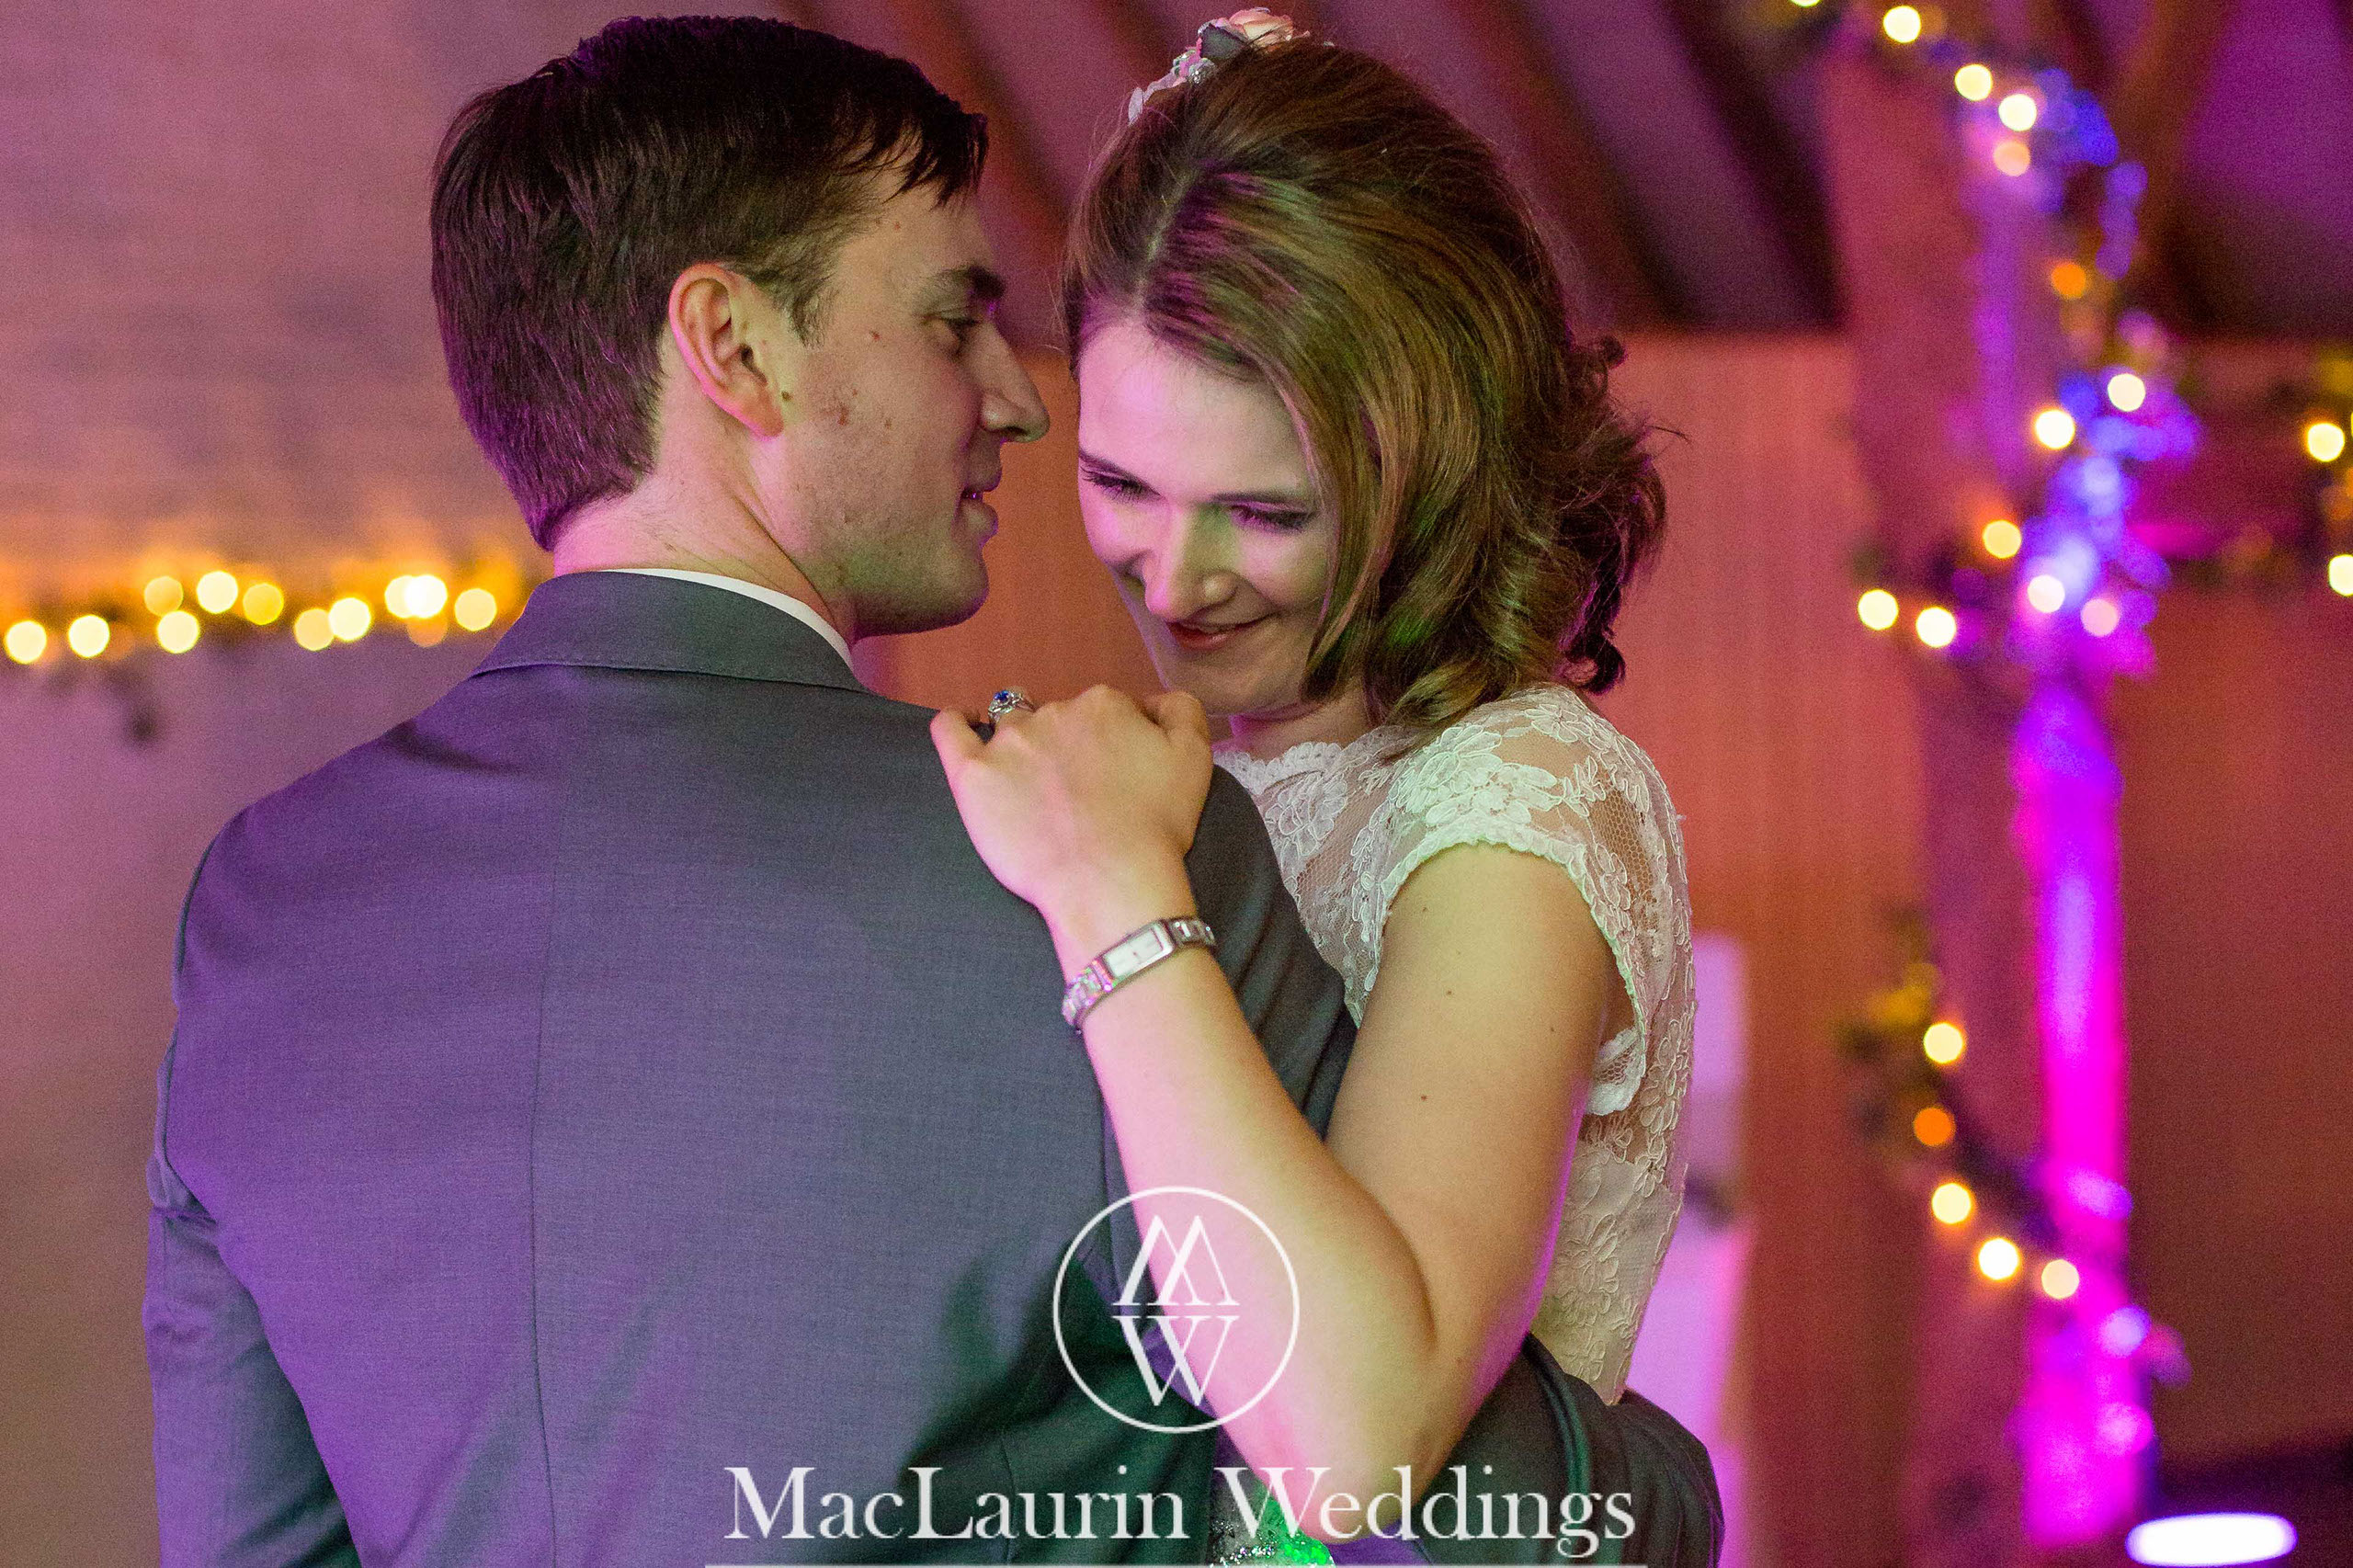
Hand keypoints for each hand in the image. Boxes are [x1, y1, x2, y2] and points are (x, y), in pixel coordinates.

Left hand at [930, 687, 1213, 961]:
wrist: (1110, 879)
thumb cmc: (1157, 826)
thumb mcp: (1196, 758)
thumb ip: (1180, 710)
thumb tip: (1152, 701)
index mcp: (1104, 705)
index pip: (1104, 710)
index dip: (1111, 742)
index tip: (1114, 776)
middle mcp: (1054, 712)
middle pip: (1056, 717)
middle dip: (1065, 743)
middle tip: (1076, 792)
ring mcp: (1008, 742)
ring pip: (1007, 722)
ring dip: (1018, 739)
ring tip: (1025, 775)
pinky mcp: (973, 775)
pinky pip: (950, 731)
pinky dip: (955, 722)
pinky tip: (963, 726)